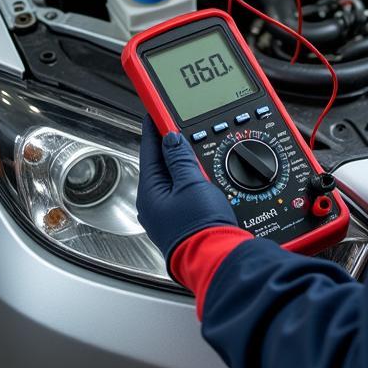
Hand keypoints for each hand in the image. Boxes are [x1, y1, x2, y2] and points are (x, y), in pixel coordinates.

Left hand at [136, 116, 236, 262]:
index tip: (157, 107)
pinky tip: (205, 172)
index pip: (149, 148)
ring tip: (196, 143)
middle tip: (181, 122)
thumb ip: (180, 158)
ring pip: (175, 177)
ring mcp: (170, 213)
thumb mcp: (191, 184)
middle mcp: (155, 203)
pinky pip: (186, 190)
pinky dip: (193, 176)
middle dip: (172, 143)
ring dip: (185, 160)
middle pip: (162, 162)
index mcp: (150, 192)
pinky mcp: (186, 220)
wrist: (218, 260)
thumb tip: (172, 138)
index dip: (155, 125)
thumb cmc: (201, 231)